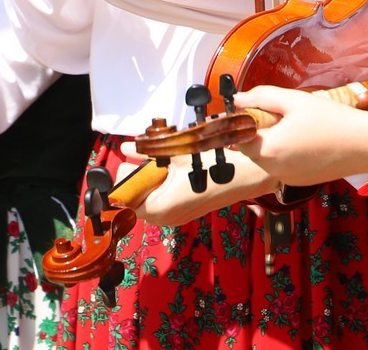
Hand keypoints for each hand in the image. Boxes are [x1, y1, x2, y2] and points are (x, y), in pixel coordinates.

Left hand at [115, 146, 277, 225]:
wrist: (246, 174)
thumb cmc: (212, 165)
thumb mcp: (177, 155)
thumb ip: (148, 153)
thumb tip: (126, 148)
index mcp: (159, 208)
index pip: (124, 203)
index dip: (122, 183)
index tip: (125, 166)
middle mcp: (164, 218)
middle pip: (135, 200)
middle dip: (135, 178)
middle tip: (140, 158)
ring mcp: (175, 216)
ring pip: (149, 197)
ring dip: (149, 177)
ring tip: (153, 159)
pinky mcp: (184, 210)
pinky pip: (163, 197)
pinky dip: (160, 182)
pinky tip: (161, 164)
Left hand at [232, 85, 367, 186]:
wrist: (366, 144)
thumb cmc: (331, 119)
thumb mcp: (294, 100)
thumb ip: (261, 97)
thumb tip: (237, 99)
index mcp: (268, 150)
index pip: (239, 139)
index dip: (244, 123)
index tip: (257, 109)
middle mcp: (274, 170)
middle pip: (254, 149)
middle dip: (261, 131)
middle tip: (284, 114)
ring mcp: (288, 179)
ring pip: (270, 158)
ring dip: (275, 142)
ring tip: (299, 126)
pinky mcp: (302, 182)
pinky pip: (285, 166)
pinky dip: (289, 153)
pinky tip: (309, 140)